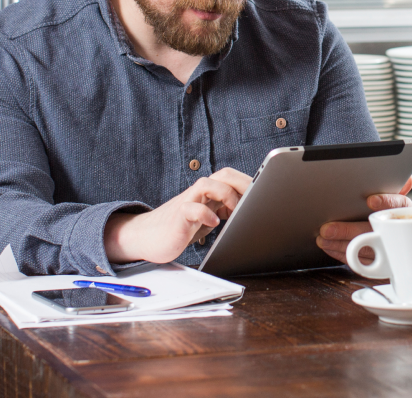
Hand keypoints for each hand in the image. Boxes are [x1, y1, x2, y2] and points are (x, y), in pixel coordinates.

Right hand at [104, 167, 251, 264]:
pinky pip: (192, 209)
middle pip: (224, 174)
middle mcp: (199, 193)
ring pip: (207, 184)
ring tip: (233, 212)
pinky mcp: (178, 216)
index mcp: (209, 192)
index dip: (250, 183)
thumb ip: (225, 209)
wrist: (148, 237)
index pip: (232, 177)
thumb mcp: (208, 216)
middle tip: (254, 202)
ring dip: (226, 195)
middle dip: (243, 184)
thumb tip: (253, 211)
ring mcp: (188, 202)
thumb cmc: (182, 227)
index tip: (263, 198)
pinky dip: (206, 214)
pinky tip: (215, 223)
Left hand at [316, 177, 411, 264]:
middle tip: (327, 229)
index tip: (371, 201)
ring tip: (323, 239)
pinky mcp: (380, 263)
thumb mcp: (395, 198)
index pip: (398, 203)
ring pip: (364, 249)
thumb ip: (396, 188)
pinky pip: (361, 261)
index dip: (385, 202)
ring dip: (340, 245)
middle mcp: (397, 229)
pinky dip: (343, 255)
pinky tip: (329, 248)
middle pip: (374, 230)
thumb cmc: (392, 213)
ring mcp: (390, 248)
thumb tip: (407, 180)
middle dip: (348, 230)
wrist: (406, 239)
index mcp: (404, 209)